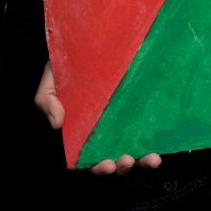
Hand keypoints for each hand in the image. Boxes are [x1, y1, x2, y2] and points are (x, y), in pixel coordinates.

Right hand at [35, 61, 161, 174]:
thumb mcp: (52, 80)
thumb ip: (47, 100)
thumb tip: (57, 123)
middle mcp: (108, 130)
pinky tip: (163, 145)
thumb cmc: (69, 65)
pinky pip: (153, 129)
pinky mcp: (145, 108)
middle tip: (124, 161)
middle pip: (115, 157)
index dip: (98, 167)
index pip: (90, 156)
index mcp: (84, 130)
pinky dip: (158, 140)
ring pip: (137, 148)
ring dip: (144, 159)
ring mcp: (128, 121)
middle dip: (122, 166)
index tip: (105, 166)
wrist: (90, 43)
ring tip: (150, 159)